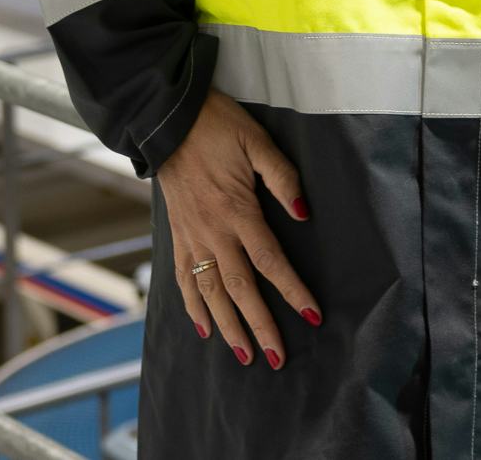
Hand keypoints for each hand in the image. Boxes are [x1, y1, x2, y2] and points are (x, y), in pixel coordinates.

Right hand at [159, 89, 320, 369]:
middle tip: (276, 357)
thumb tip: (302, 213)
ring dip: (228, 326)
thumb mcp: (257, 142)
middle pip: (240, 288)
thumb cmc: (217, 127)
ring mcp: (192, 237)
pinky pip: (184, 280)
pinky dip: (193, 308)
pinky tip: (204, 329)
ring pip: (210, 293)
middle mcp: (213, 232)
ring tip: (244, 354)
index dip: (292, 290)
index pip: (270, 260)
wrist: (168, 121)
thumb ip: (282, 177)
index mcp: (237, 210)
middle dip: (260, 325)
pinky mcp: (178, 236)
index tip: (312, 314)